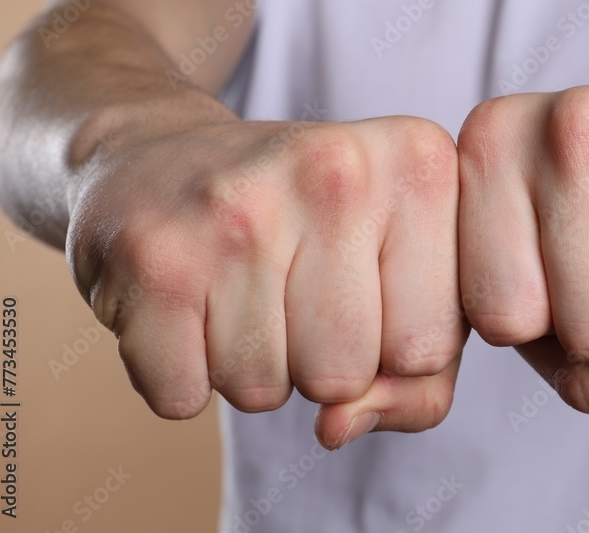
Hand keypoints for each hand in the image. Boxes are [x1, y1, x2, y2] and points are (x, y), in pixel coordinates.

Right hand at [67, 116, 464, 447]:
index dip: (393, 346)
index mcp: (421, 161)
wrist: (161, 160)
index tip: (364, 285)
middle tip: (287, 284)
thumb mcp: (398, 279)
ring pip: (264, 392)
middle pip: (351, 375)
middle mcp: (338, 168)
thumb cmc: (308, 233)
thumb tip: (339, 428)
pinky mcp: (154, 254)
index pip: (435, 347)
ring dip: (250, 365)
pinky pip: (184, 397)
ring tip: (238, 287)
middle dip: (320, 361)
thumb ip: (423, 377)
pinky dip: (181, 372)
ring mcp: (240, 208)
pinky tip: (185, 300)